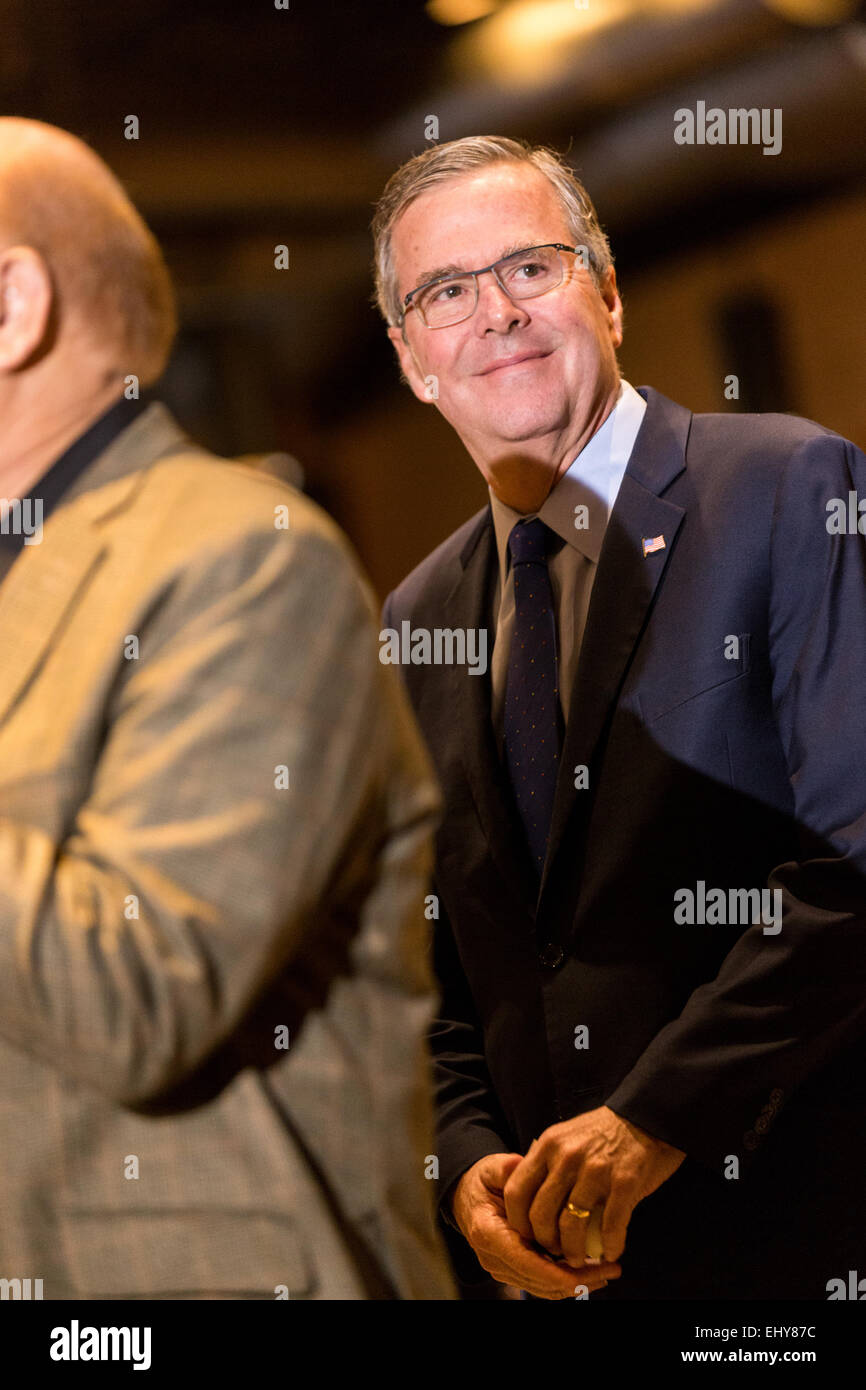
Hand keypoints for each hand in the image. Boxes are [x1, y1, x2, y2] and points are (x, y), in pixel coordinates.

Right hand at [451, 1152, 621, 1299]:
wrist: (468, 1196)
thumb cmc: (484, 1180)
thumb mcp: (493, 1168)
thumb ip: (506, 1168)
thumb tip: (519, 1165)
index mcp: (488, 1232)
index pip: (525, 1262)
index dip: (557, 1272)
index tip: (588, 1271)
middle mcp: (493, 1257)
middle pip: (540, 1281)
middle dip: (578, 1281)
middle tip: (612, 1270)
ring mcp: (502, 1267)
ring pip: (544, 1288)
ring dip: (577, 1283)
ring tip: (607, 1271)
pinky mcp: (512, 1270)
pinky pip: (543, 1282)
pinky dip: (567, 1280)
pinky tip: (590, 1271)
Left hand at [503, 1106, 685, 1268]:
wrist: (646, 1117)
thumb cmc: (603, 1133)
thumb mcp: (565, 1138)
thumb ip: (547, 1166)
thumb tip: (530, 1207)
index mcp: (548, 1145)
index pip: (517, 1191)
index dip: (518, 1222)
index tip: (528, 1236)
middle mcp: (567, 1157)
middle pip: (540, 1214)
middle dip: (545, 1242)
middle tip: (554, 1252)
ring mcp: (596, 1170)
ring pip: (571, 1225)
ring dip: (574, 1251)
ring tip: (578, 1260)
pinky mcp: (625, 1182)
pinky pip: (610, 1225)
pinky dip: (610, 1245)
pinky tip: (611, 1252)